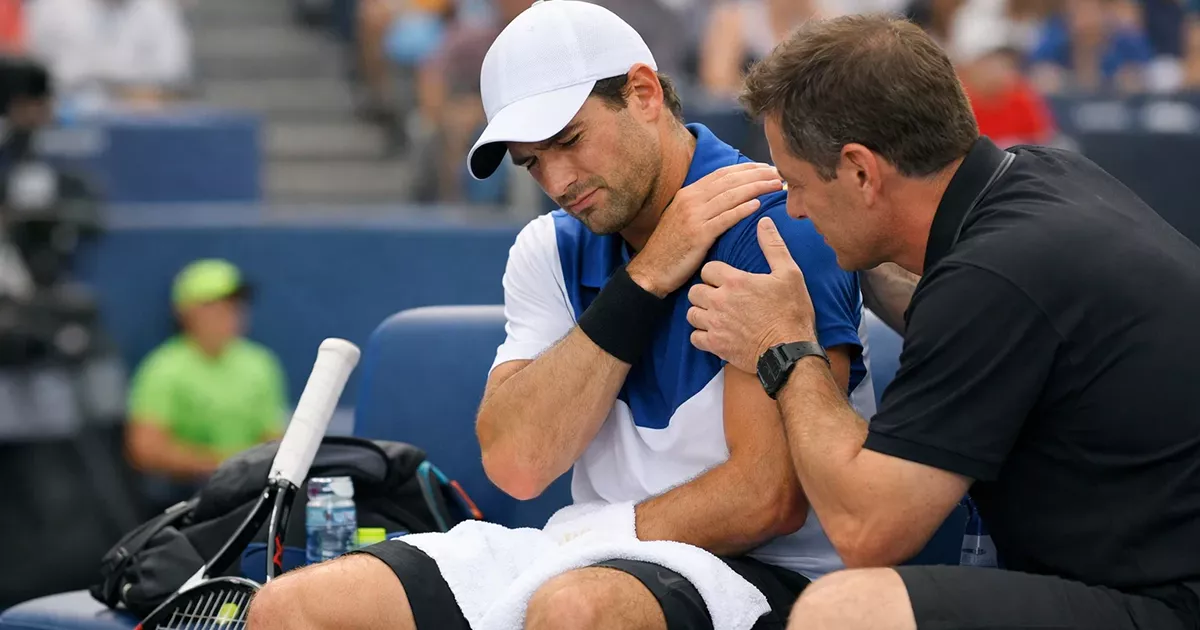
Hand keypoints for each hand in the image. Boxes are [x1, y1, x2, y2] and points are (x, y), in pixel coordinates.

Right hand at [627, 163, 781, 296]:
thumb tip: (727, 198)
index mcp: (688, 193)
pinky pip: (725, 219)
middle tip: (778, 173)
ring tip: (775, 186)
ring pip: (731, 196)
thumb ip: (702, 206)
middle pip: (730, 181)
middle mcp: (691, 200)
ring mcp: (693, 216)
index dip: (746, 168)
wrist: (651, 270)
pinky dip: (742, 210)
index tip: (766, 168)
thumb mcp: (683, 218)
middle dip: (756, 174)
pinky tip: (758, 205)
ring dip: (756, 188)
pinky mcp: (698, 235)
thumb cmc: (671, 248)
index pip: (722, 174)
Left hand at [688, 218, 817, 372]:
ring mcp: (715, 324)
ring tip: (714, 314)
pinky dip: (701, 335)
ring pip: (691, 314)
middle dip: (704, 291)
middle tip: (718, 296)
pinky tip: (714, 333)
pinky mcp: (716, 345)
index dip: (715, 273)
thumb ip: (773, 245)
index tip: (725, 279)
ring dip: (701, 312)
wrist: (791, 351)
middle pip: (694, 290)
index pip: (708, 269)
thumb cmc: (792, 311)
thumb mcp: (789, 273)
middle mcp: (720, 301)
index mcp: (735, 281)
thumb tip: (763, 221)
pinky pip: (695, 337)